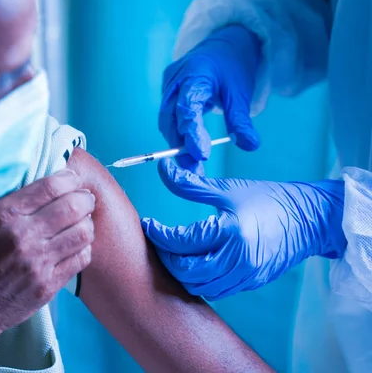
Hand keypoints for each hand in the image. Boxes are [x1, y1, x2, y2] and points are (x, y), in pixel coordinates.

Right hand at [0, 169, 94, 358]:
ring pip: (83, 233)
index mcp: (3, 214)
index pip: (51, 186)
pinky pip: (81, 259)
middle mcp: (24, 236)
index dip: (69, 178)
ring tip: (81, 221)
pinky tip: (75, 246)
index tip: (71, 178)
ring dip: (86, 223)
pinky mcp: (47, 286)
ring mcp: (38, 263)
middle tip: (84, 198)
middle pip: (74, 207)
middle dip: (84, 198)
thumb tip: (13, 175)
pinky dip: (83, 248)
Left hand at [141, 159, 346, 300]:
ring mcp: (245, 276)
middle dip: (166, 257)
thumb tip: (163, 168)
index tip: (147, 224)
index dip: (158, 234)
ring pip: (199, 287)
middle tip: (159, 240)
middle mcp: (237, 260)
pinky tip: (196, 262)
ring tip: (174, 252)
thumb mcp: (227, 188)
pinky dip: (201, 280)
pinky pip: (216, 290)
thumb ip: (190, 184)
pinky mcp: (251, 283)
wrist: (310, 218)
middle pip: (185, 272)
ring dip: (181, 272)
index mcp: (230, 232)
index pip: (181, 242)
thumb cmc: (269, 199)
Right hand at [160, 25, 260, 174]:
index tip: (202, 155)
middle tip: (194, 169)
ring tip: (192, 165)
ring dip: (176, 144)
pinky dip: (176, 135)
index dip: (192, 133)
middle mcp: (176, 80)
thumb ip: (241, 120)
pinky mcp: (167, 94)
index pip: (188, 107)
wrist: (221, 46)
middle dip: (180, 145)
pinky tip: (187, 150)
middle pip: (171, 118)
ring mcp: (168, 87)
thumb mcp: (240, 92)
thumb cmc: (231, 67)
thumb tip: (250, 146)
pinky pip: (167, 118)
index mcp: (195, 73)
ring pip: (166, 121)